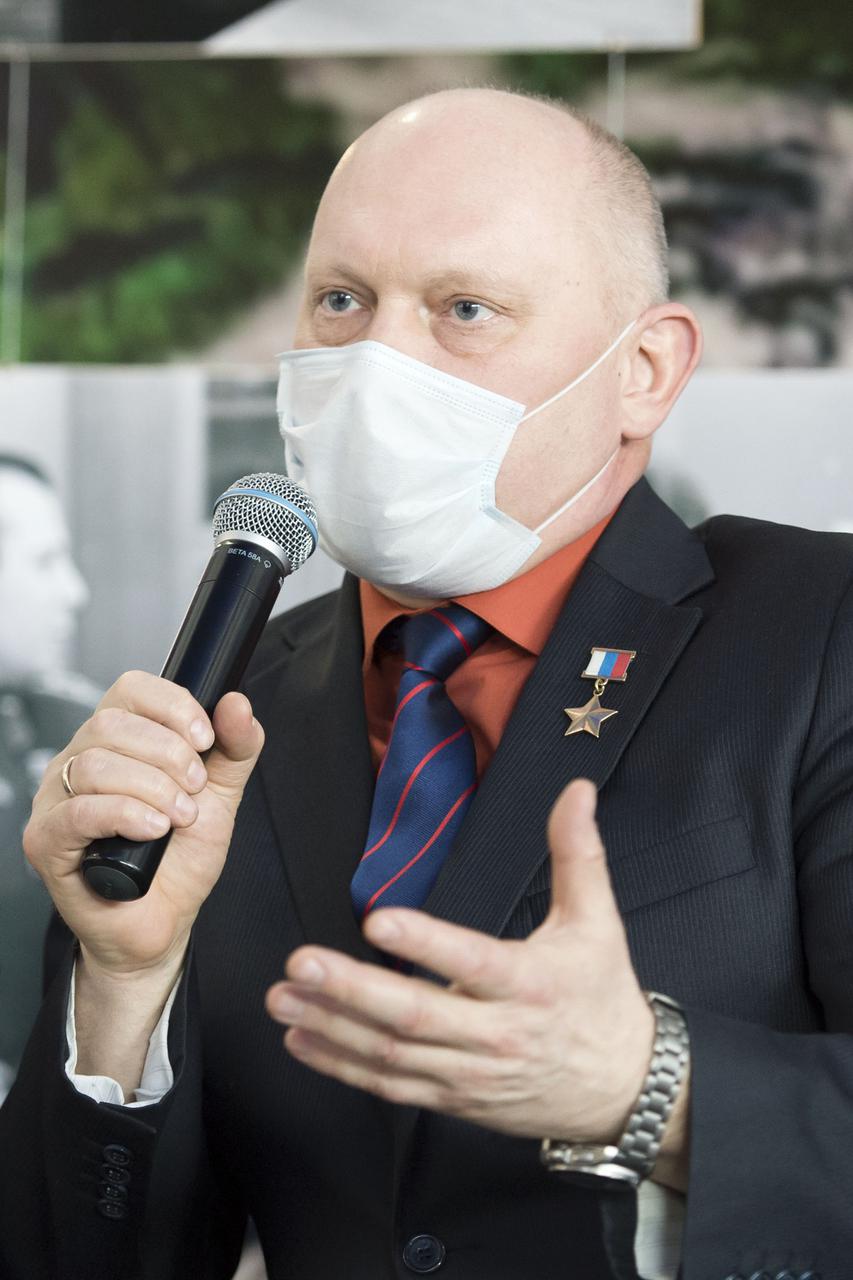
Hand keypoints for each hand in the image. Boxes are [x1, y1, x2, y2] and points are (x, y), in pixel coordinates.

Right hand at [24, 671, 263, 980]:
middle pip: (112, 723)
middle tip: (196, 789)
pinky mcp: (45, 840)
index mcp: (117, 740)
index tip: (205, 738)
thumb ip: (235, 748)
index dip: (171, 705)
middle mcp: (79, 761)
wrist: (162, 922)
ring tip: (178, 817)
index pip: (131, 690)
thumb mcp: (221, 795)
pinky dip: (126, 815)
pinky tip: (153, 830)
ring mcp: (56, 799)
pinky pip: (79, 811)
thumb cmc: (180, 858)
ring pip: (96, 764)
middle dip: (169, 754)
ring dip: (153, 788)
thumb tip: (237, 704)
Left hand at [267, 778, 654, 1143]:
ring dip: (332, 1027)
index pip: (472, 961)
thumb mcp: (598, 921)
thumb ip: (578, 853)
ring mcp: (471, 1074)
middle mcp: (496, 1034)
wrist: (621, 1089)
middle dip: (350, 990)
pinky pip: (391, 1086)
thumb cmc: (602, 994)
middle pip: (416, 1014)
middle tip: (299, 963)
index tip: (378, 919)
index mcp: (530, 984)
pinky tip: (301, 1041)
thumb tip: (576, 789)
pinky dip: (343, 1066)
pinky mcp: (454, 1100)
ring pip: (393, 1053)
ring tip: (281, 998)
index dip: (425, 943)